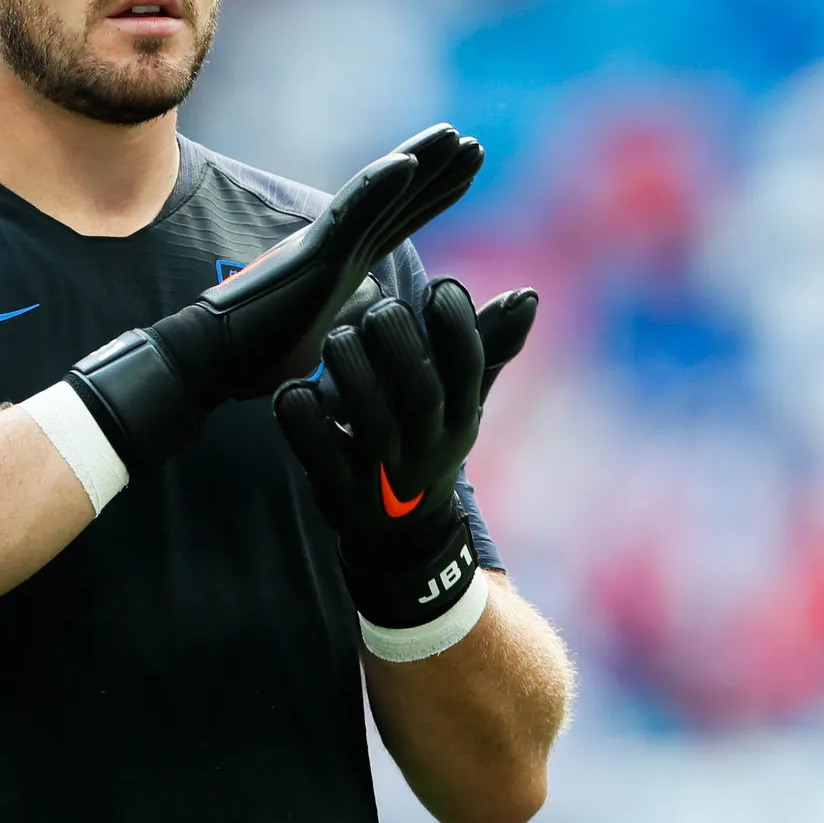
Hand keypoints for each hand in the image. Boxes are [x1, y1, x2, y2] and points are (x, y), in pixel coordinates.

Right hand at [64, 125, 483, 470]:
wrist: (216, 363)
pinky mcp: (310, 253)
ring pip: (378, 194)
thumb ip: (351, 314)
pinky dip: (380, 186)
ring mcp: (325, 245)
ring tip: (457, 137)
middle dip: (437, 169)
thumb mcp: (327, 336)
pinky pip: (350, 212)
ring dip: (418, 163)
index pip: (397, 221)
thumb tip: (377, 303)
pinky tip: (409, 163)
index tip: (469, 170)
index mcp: (343, 263)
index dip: (433, 194)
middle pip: (396, 199)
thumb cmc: (261, 358)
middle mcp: (336, 246)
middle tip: (475, 144)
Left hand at [273, 279, 535, 630]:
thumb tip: (527, 295)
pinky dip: (303, 418)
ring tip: (337, 337)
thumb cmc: (429, 439)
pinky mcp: (337, 491)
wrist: (400, 533)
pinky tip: (296, 387)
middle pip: (421, 394)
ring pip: (371, 423)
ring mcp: (382, 475)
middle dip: (398, 342)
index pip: (471, 368)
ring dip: (351, 370)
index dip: (458, 324)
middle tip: (378, 310)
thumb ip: (487, 345)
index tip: (439, 288)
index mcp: (461, 419)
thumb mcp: (463, 399)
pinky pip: (317, 453)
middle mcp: (426, 448)